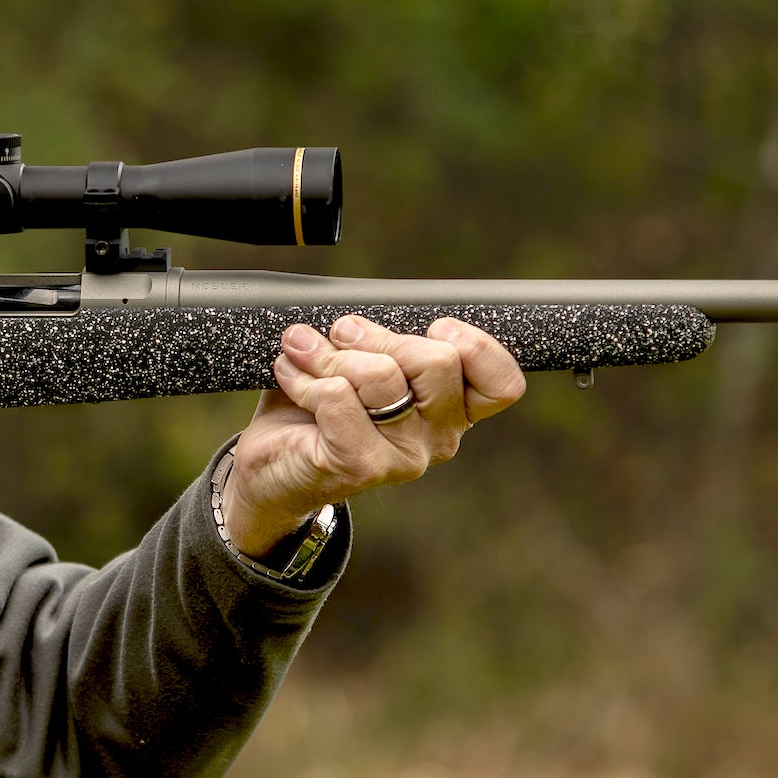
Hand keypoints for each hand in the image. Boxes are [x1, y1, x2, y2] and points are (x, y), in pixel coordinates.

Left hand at [221, 314, 526, 556]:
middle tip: (342, 334)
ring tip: (303, 351)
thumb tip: (360, 312)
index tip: (433, 328)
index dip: (475, 345)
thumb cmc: (322, 407)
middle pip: (439, 361)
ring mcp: (403, 457)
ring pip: (382, 375)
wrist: (275, 464)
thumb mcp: (366, 362)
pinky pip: (336, 397)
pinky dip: (304, 377)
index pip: (502, 384)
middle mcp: (439, 438)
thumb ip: (386, 339)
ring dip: (331, 353)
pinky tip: (290, 374)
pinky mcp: (360, 466)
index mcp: (453, 409)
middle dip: (379, 335)